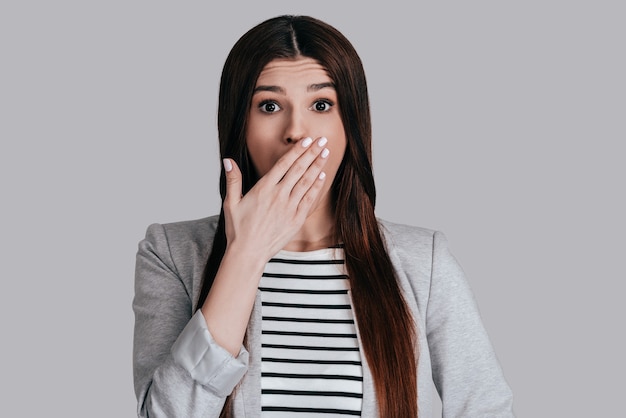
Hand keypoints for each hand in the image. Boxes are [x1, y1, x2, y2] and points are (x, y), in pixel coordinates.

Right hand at [222, 136, 329, 260]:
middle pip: (299, 169)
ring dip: (317, 166)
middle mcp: (278, 196)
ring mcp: (289, 208)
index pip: (284, 164)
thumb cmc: (238, 229)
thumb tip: (228, 160)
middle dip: (312, 153)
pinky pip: (309, 200)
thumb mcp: (231, 203)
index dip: (297, 150)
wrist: (248, 253)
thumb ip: (233, 180)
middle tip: (322, 140)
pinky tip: (322, 177)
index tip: (306, 140)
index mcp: (263, 189)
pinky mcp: (296, 220)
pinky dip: (317, 187)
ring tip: (326, 153)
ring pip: (306, 182)